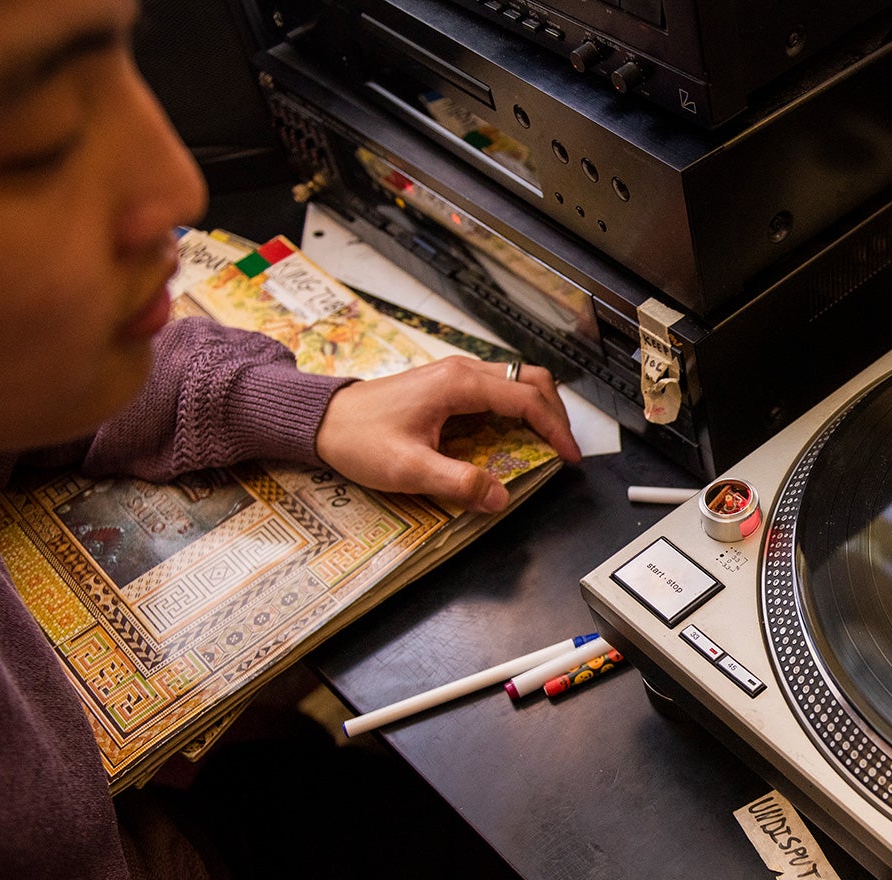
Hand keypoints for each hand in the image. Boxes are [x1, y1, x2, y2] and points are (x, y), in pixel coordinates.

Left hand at [314, 356, 582, 511]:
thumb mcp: (408, 468)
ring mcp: (455, 375)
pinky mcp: (447, 385)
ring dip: (537, 409)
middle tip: (564, 448)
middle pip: (530, 380)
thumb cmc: (359, 439)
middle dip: (555, 413)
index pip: (527, 400)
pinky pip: (497, 389)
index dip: (555, 429)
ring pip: (516, 381)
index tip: (569, 457)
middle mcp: (462, 371)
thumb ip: (457, 483)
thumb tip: (498, 496)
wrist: (321, 420)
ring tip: (546, 443)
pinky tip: (513, 435)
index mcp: (459, 384)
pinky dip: (516, 409)